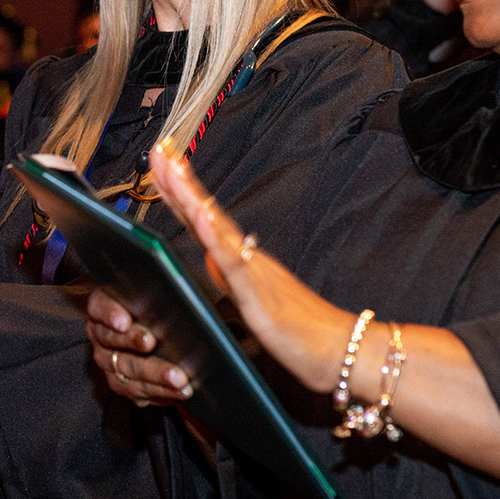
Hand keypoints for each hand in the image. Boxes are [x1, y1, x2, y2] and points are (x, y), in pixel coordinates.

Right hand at [86, 289, 191, 404]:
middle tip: (152, 343)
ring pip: (126, 372)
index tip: (124, 321)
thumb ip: (171, 278)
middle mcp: (101, 335)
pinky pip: (137, 393)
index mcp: (103, 306)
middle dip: (134, 343)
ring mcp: (109, 362)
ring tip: (178, 379)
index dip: (110, 313)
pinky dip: (160, 393)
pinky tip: (179, 392)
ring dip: (153, 376)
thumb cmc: (160, 301)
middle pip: (112, 341)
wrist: (160, 327)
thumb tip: (197, 279)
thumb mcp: (161, 286)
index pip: (99, 306)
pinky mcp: (123, 384)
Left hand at [149, 144, 349, 394]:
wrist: (341, 350)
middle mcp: (245, 256)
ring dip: (192, 197)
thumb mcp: (252, 300)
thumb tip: (209, 256)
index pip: (201, 217)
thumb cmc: (300, 329)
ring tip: (172, 168)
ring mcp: (252, 271)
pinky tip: (202, 216)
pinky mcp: (258, 294)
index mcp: (240, 258)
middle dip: (177, 181)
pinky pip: (234, 262)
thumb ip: (230, 275)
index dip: (178, 190)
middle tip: (158, 148)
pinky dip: (217, 237)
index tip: (161, 160)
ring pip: (216, 227)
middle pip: (203, 212)